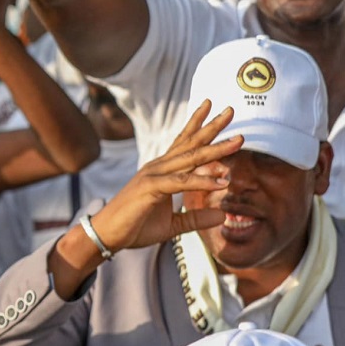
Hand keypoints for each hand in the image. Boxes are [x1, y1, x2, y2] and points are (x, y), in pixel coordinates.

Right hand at [88, 101, 240, 251]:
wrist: (106, 234)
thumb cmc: (134, 227)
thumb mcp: (172, 225)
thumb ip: (195, 219)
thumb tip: (221, 215)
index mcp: (162, 171)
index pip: (183, 143)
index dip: (199, 126)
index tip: (216, 111)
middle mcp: (158, 167)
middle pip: (190, 144)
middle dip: (212, 127)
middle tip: (232, 110)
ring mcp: (154, 175)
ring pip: (190, 158)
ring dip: (215, 148)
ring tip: (238, 140)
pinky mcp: (151, 188)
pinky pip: (182, 182)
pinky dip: (202, 181)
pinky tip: (222, 182)